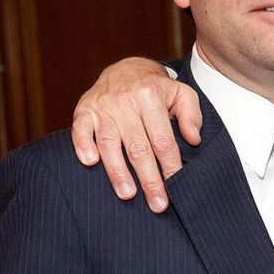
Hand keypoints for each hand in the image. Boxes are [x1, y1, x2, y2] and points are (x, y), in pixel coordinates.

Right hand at [71, 58, 202, 212]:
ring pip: (110, 143)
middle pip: (138, 147)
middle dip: (149, 179)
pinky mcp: (84, 110)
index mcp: (150, 96)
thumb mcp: (182, 93)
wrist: (126, 70)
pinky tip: (90, 162)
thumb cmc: (157, 89)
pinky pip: (80, 129)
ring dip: (118, 171)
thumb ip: (192, 115)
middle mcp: (125, 102)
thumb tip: (194, 139)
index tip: (176, 186)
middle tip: (158, 204)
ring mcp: (103, 107)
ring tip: (128, 194)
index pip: (162, 140)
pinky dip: (83, 145)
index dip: (170, 166)